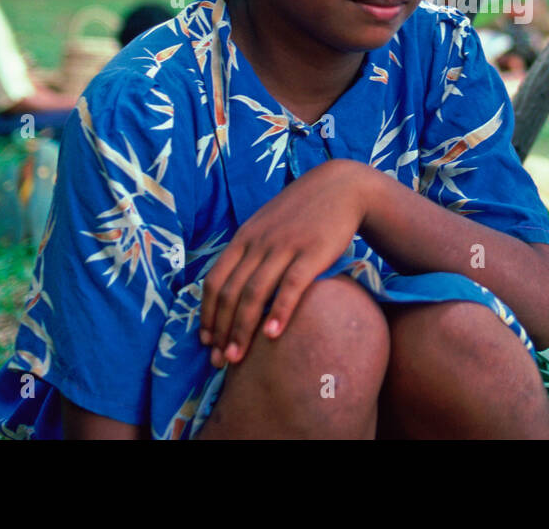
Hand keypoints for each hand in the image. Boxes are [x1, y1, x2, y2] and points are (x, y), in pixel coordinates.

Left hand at [198, 157, 369, 367]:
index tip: (207, 341)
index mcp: (243, 238)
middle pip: (231, 293)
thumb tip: (232, 286)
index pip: (215, 281)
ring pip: (254, 294)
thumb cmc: (302, 212)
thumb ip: (249, 250)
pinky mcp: (311, 253)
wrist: (341, 188)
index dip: (208, 314)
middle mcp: (258, 243)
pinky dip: (279, 312)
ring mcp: (284, 247)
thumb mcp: (266, 225)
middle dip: (221, 331)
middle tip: (220, 361)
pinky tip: (272, 335)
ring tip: (238, 357)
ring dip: (242, 329)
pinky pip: (290, 286)